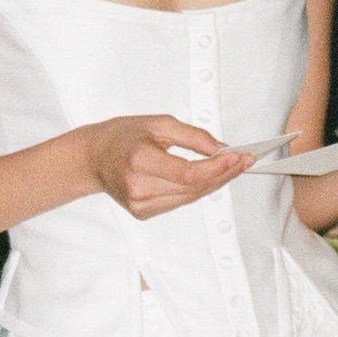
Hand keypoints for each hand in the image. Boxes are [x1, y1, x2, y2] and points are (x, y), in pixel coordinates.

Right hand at [84, 116, 250, 218]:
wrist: (94, 157)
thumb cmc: (122, 137)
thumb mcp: (159, 123)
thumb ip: (194, 136)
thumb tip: (222, 148)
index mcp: (140, 161)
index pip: (190, 174)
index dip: (218, 168)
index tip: (237, 157)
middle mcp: (139, 187)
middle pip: (195, 188)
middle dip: (224, 174)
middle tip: (243, 161)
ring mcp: (140, 204)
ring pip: (191, 198)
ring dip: (214, 183)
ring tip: (230, 167)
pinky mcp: (143, 213)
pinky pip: (180, 202)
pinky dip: (196, 190)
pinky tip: (206, 178)